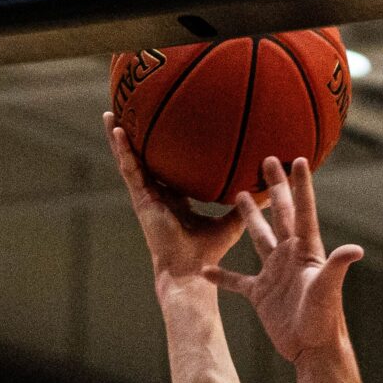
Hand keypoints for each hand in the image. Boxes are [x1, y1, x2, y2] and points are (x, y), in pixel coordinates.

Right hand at [106, 112, 246, 291]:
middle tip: (130, 112)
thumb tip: (272, 184)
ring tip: (110, 112)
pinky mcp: (140, 200)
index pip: (169, 169)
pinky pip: (129, 169)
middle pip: (145, 160)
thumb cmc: (210, 252)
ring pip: (129, 161)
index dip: (167, 151)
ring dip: (120, 138)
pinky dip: (123, 150)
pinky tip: (118, 129)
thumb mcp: (233, 220)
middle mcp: (158, 196)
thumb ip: (249, 202)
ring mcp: (146, 197)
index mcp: (176, 200)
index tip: (168, 128)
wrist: (189, 270)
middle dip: (137, 138)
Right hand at [214, 155, 361, 362]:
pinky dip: (221, 275)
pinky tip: (205, 269)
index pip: (303, 211)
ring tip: (237, 195)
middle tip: (268, 160)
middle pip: (280, 214)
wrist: (313, 350)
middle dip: (274, 187)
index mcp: (305, 251)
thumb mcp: (328, 291)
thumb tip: (355, 249)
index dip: (301, 186)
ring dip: (249, 218)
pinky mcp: (261, 294)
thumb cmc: (324, 321)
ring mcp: (274, 274)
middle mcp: (289, 256)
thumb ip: (337, 267)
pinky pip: (237, 281)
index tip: (299, 159)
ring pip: (258, 238)